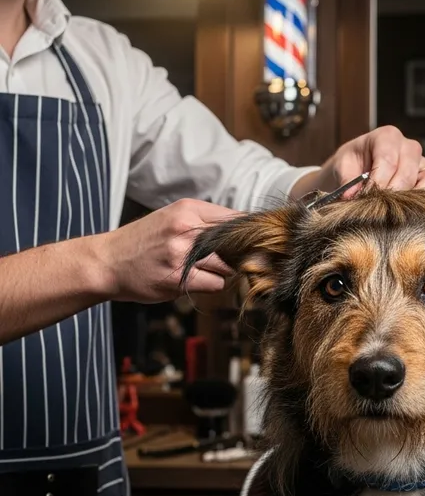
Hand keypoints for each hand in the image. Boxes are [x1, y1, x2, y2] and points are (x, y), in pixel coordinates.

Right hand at [93, 200, 237, 301]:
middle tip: (220, 261)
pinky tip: (192, 281)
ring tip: (200, 271)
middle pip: (235, 245)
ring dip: (220, 273)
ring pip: (227, 267)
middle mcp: (186, 228)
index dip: (245, 235)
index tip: (247, 244)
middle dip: (234, 256)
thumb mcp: (172, 219)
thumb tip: (244, 232)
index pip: (235, 219)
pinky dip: (209, 286)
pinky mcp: (179, 278)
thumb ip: (204, 222)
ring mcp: (182, 254)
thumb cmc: (143, 241)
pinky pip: (215, 284)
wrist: (106, 262)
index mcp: (187, 209)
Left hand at [291, 126, 424, 198]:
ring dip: (409, 198)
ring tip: (391, 209)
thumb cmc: (351, 167)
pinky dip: (424, 199)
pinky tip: (406, 208)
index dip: (377, 182)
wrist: (358, 172)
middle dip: (390, 195)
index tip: (366, 198)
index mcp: (386, 137)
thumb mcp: (342, 168)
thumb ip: (346, 181)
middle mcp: (408, 146)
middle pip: (407, 173)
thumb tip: (352, 196)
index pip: (387, 159)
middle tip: (376, 208)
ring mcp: (421, 162)